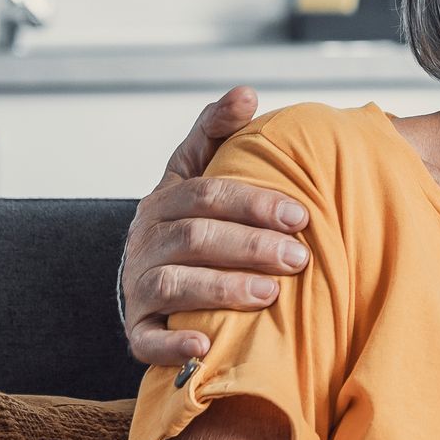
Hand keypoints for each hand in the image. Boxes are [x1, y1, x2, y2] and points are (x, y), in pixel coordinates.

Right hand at [122, 86, 311, 365]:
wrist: (151, 275)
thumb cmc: (189, 218)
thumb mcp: (197, 169)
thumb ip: (217, 131)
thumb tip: (246, 92)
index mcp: (164, 202)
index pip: (205, 195)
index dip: (253, 203)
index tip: (301, 214)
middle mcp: (146, 243)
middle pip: (194, 239)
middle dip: (250, 247)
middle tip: (300, 257)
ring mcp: (138, 288)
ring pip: (173, 286)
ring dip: (223, 288)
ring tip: (271, 294)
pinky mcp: (138, 330)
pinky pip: (146, 341)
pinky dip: (173, 346)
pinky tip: (207, 346)